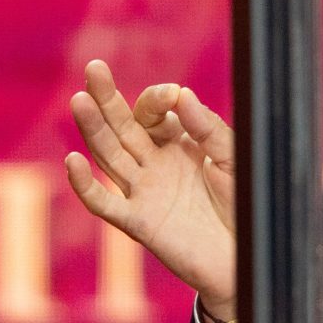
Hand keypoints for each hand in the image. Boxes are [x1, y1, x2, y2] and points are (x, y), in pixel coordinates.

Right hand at [64, 59, 237, 319]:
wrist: (249, 255)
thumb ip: (208, 128)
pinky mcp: (138, 222)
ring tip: (79, 100)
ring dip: (93, 129)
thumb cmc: (246, 204)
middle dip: (108, 98)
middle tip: (95, 67)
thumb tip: (181, 93)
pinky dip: (86, 183)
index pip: (155, 113)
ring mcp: (143, 191)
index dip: (158, 100)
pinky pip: (104, 202)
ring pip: (109, 155)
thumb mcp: (234, 158)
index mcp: (179, 144)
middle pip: (123, 126)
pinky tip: (73, 160)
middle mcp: (155, 164)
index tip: (173, 94)